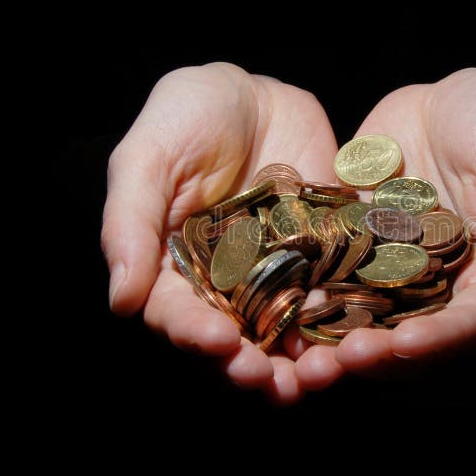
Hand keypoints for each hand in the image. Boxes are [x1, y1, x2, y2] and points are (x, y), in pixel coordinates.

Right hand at [101, 62, 338, 403]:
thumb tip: (121, 301)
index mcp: (174, 270)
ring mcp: (275, 275)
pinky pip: (331, 298)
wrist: (254, 93)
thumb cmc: (187, 117)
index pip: (178, 316)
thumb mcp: (147, 158)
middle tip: (267, 382)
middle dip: (250, 367)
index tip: (216, 342)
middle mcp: (224, 285)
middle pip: (234, 342)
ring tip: (314, 378)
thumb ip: (129, 223)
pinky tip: (354, 337)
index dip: (194, 334)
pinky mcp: (319, 261)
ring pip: (284, 333)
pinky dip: (341, 322)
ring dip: (297, 364)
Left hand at [293, 68, 475, 386]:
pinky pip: (328, 281)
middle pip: (412, 336)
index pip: (471, 325)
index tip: (406, 344)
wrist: (440, 96)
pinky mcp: (352, 254)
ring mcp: (392, 275)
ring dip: (337, 340)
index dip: (440, 339)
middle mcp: (440, 289)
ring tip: (305, 355)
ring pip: (365, 320)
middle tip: (343, 360)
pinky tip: (280, 303)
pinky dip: (308, 296)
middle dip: (379, 353)